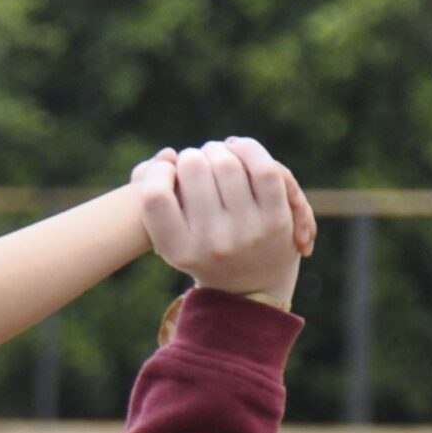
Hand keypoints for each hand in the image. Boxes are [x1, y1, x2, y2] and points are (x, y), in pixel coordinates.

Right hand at [133, 137, 303, 306]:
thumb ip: (156, 194)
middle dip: (192, 156)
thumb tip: (168, 156)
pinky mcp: (276, 219)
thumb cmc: (200, 247)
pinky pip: (263, 168)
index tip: (167, 171)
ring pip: (227, 163)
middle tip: (194, 163)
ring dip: (218, 150)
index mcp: (177, 251)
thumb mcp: (172, 236)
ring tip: (215, 155)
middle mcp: (211, 244)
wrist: (249, 284)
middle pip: (193, 169)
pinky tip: (238, 148)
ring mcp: (246, 232)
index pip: (155, 196)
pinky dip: (248, 149)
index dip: (158, 172)